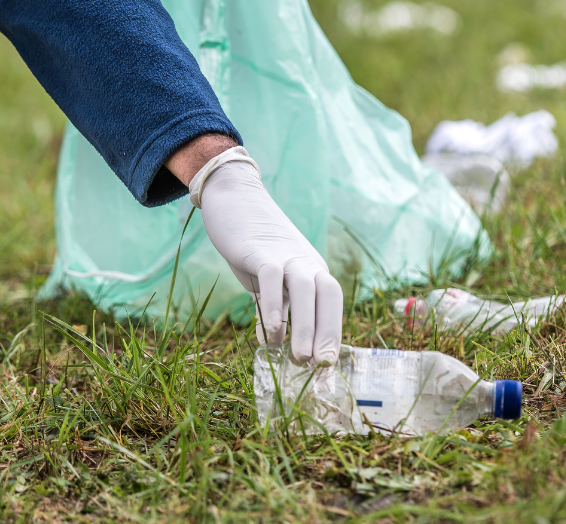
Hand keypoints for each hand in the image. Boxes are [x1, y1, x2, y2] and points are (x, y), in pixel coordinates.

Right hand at [192, 148, 342, 363]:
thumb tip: (271, 343)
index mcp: (311, 268)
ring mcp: (284, 253)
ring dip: (305, 325)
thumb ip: (272, 307)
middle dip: (326, 332)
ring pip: (306, 288)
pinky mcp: (260, 250)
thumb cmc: (251, 244)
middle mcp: (305, 260)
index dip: (332, 332)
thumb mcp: (265, 280)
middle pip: (328, 294)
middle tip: (317, 368)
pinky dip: (275, 305)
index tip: (327, 367)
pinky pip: (273, 278)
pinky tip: (270, 331)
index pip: (332, 301)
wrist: (233, 198)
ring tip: (296, 357)